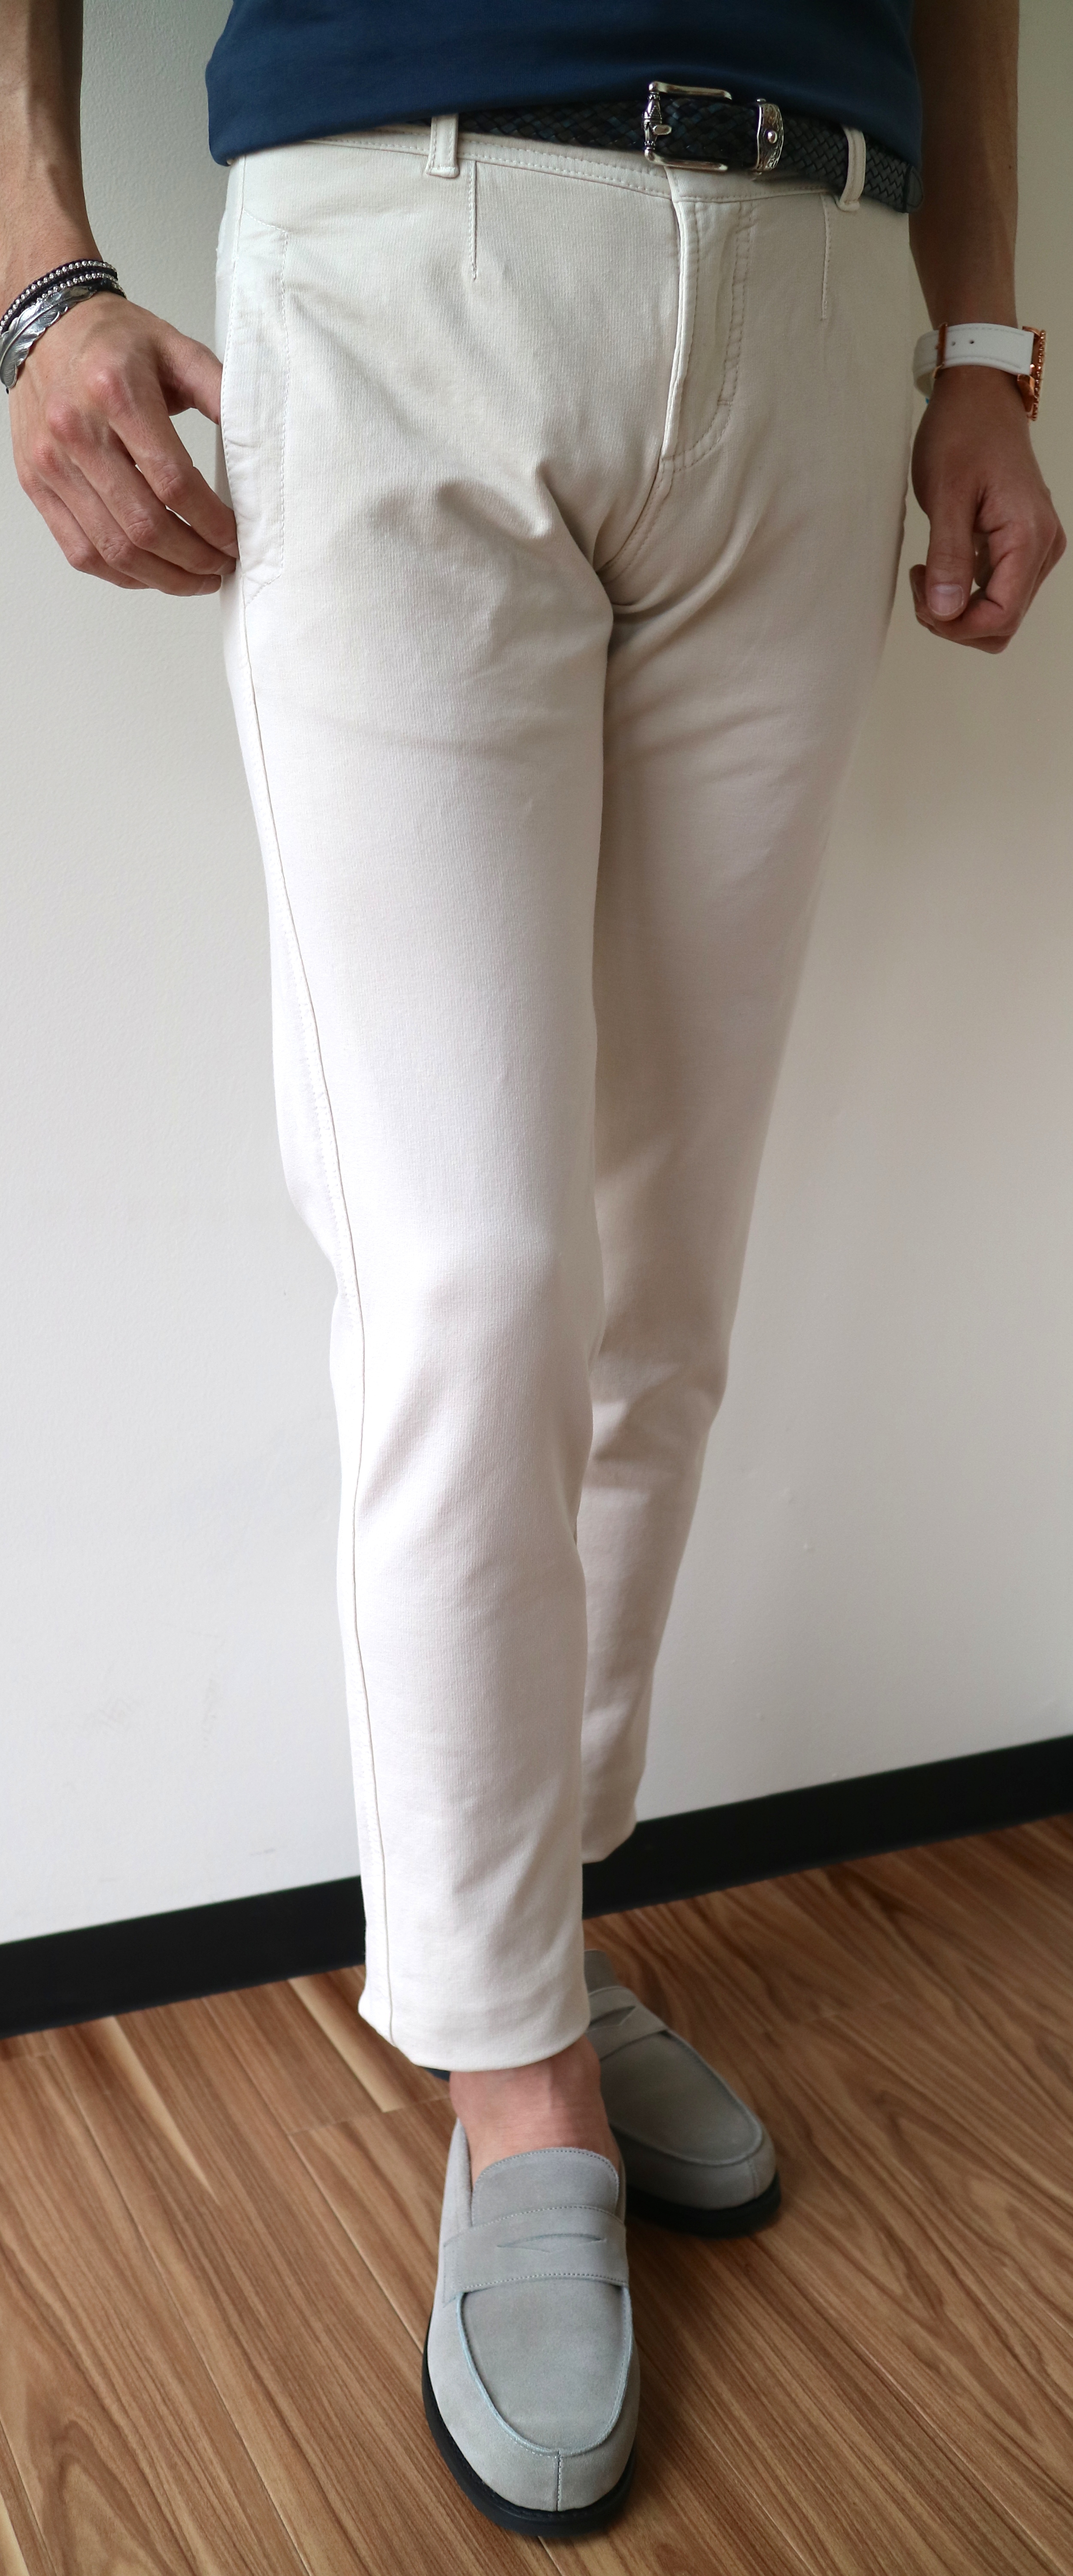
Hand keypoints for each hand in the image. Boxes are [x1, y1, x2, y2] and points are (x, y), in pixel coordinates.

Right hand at [8, 289, 237, 594]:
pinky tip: (154, 572)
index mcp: (116, 392)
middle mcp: (76, 431)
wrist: (46, 326)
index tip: (236, 539)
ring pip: (113, 550)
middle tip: (223, 566)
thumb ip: (221, 393)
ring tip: (197, 578)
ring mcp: (50, 463)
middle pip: (143, 526)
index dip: (211, 523)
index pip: (172, 481)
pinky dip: (122, 575)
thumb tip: (261, 449)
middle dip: (193, 560)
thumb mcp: (178, 349)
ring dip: (163, 577)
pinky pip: (81, 552)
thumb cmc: (116, 340)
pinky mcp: (35, 485)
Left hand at [910, 365, 1064, 651]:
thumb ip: (948, 556)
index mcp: (1029, 538)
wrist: (980, 396)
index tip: (922, 596)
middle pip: (1002, 623)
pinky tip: (940, 564)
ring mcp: (1037, 547)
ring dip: (959, 609)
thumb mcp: (946, 494)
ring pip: (1000, 612)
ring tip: (928, 572)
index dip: (956, 626)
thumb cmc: (962, 434)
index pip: (1001, 617)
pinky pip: (998, 590)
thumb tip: (945, 612)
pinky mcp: (1023, 544)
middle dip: (955, 621)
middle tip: (921, 584)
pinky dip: (966, 592)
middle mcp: (1043, 548)